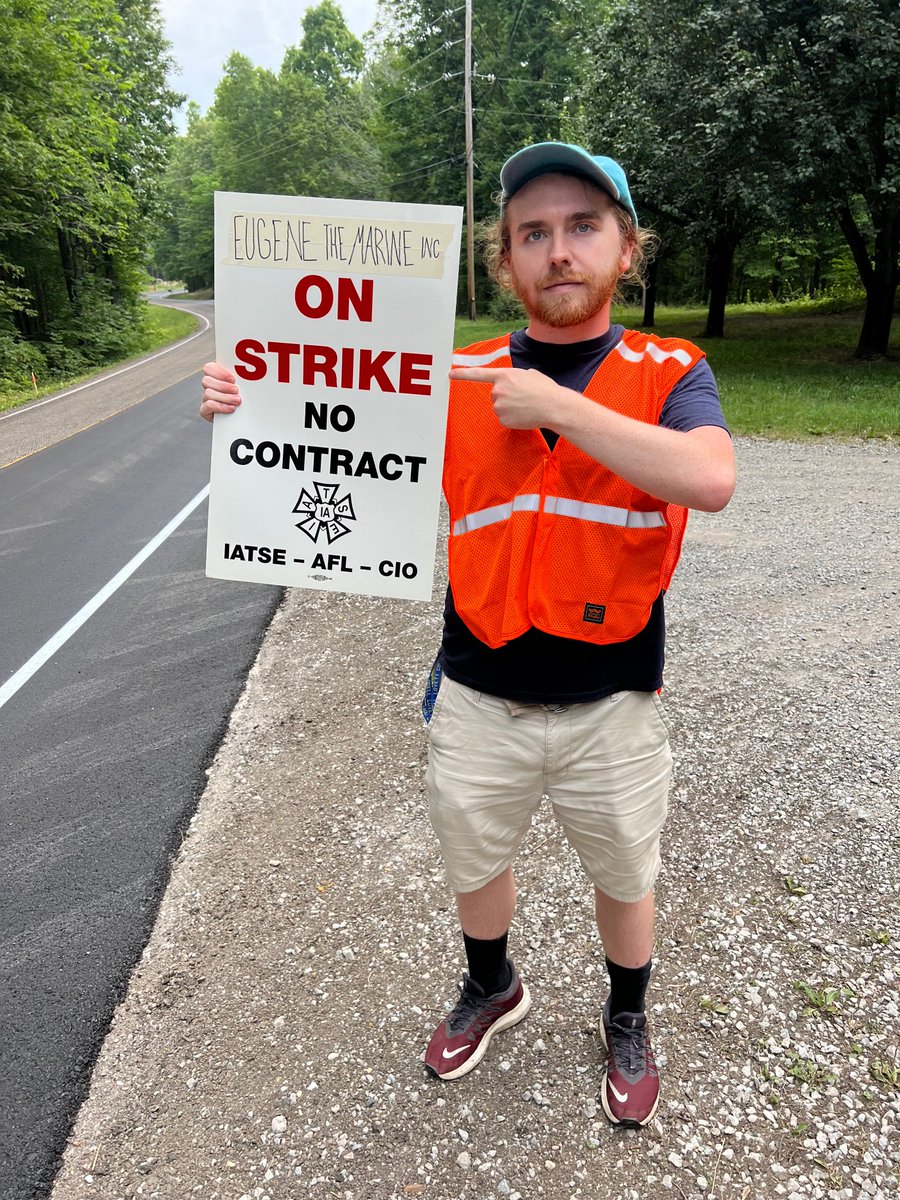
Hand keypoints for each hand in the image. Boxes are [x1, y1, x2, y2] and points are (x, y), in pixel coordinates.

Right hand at [200, 361, 241, 421]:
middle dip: (223, 386)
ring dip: (224, 397)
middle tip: (236, 390)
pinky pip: (207, 406)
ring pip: (208, 393)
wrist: (243, 418)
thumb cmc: (245, 399)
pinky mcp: (205, 411)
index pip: (209, 368)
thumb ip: (241, 379)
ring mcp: (206, 398)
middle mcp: (209, 386)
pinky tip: (231, 408)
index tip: (233, 379)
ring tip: (237, 401)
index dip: (219, 372)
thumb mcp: (243, 387)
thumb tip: (250, 371)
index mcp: (216, 376)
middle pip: (206, 380)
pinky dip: (220, 407)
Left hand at [448, 365, 570, 430]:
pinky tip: (525, 415)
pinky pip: (505, 419)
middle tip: (523, 397)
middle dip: (506, 396)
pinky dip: (514, 418)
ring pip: (500, 408)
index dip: (463, 374)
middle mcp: (497, 390)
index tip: (450, 373)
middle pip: (495, 395)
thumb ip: (517, 377)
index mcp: (504, 375)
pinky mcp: (503, 419)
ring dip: (511, 408)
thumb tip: (517, 383)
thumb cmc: (545, 389)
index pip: (479, 374)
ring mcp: (499, 406)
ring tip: (527, 406)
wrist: (553, 406)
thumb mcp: (530, 374)